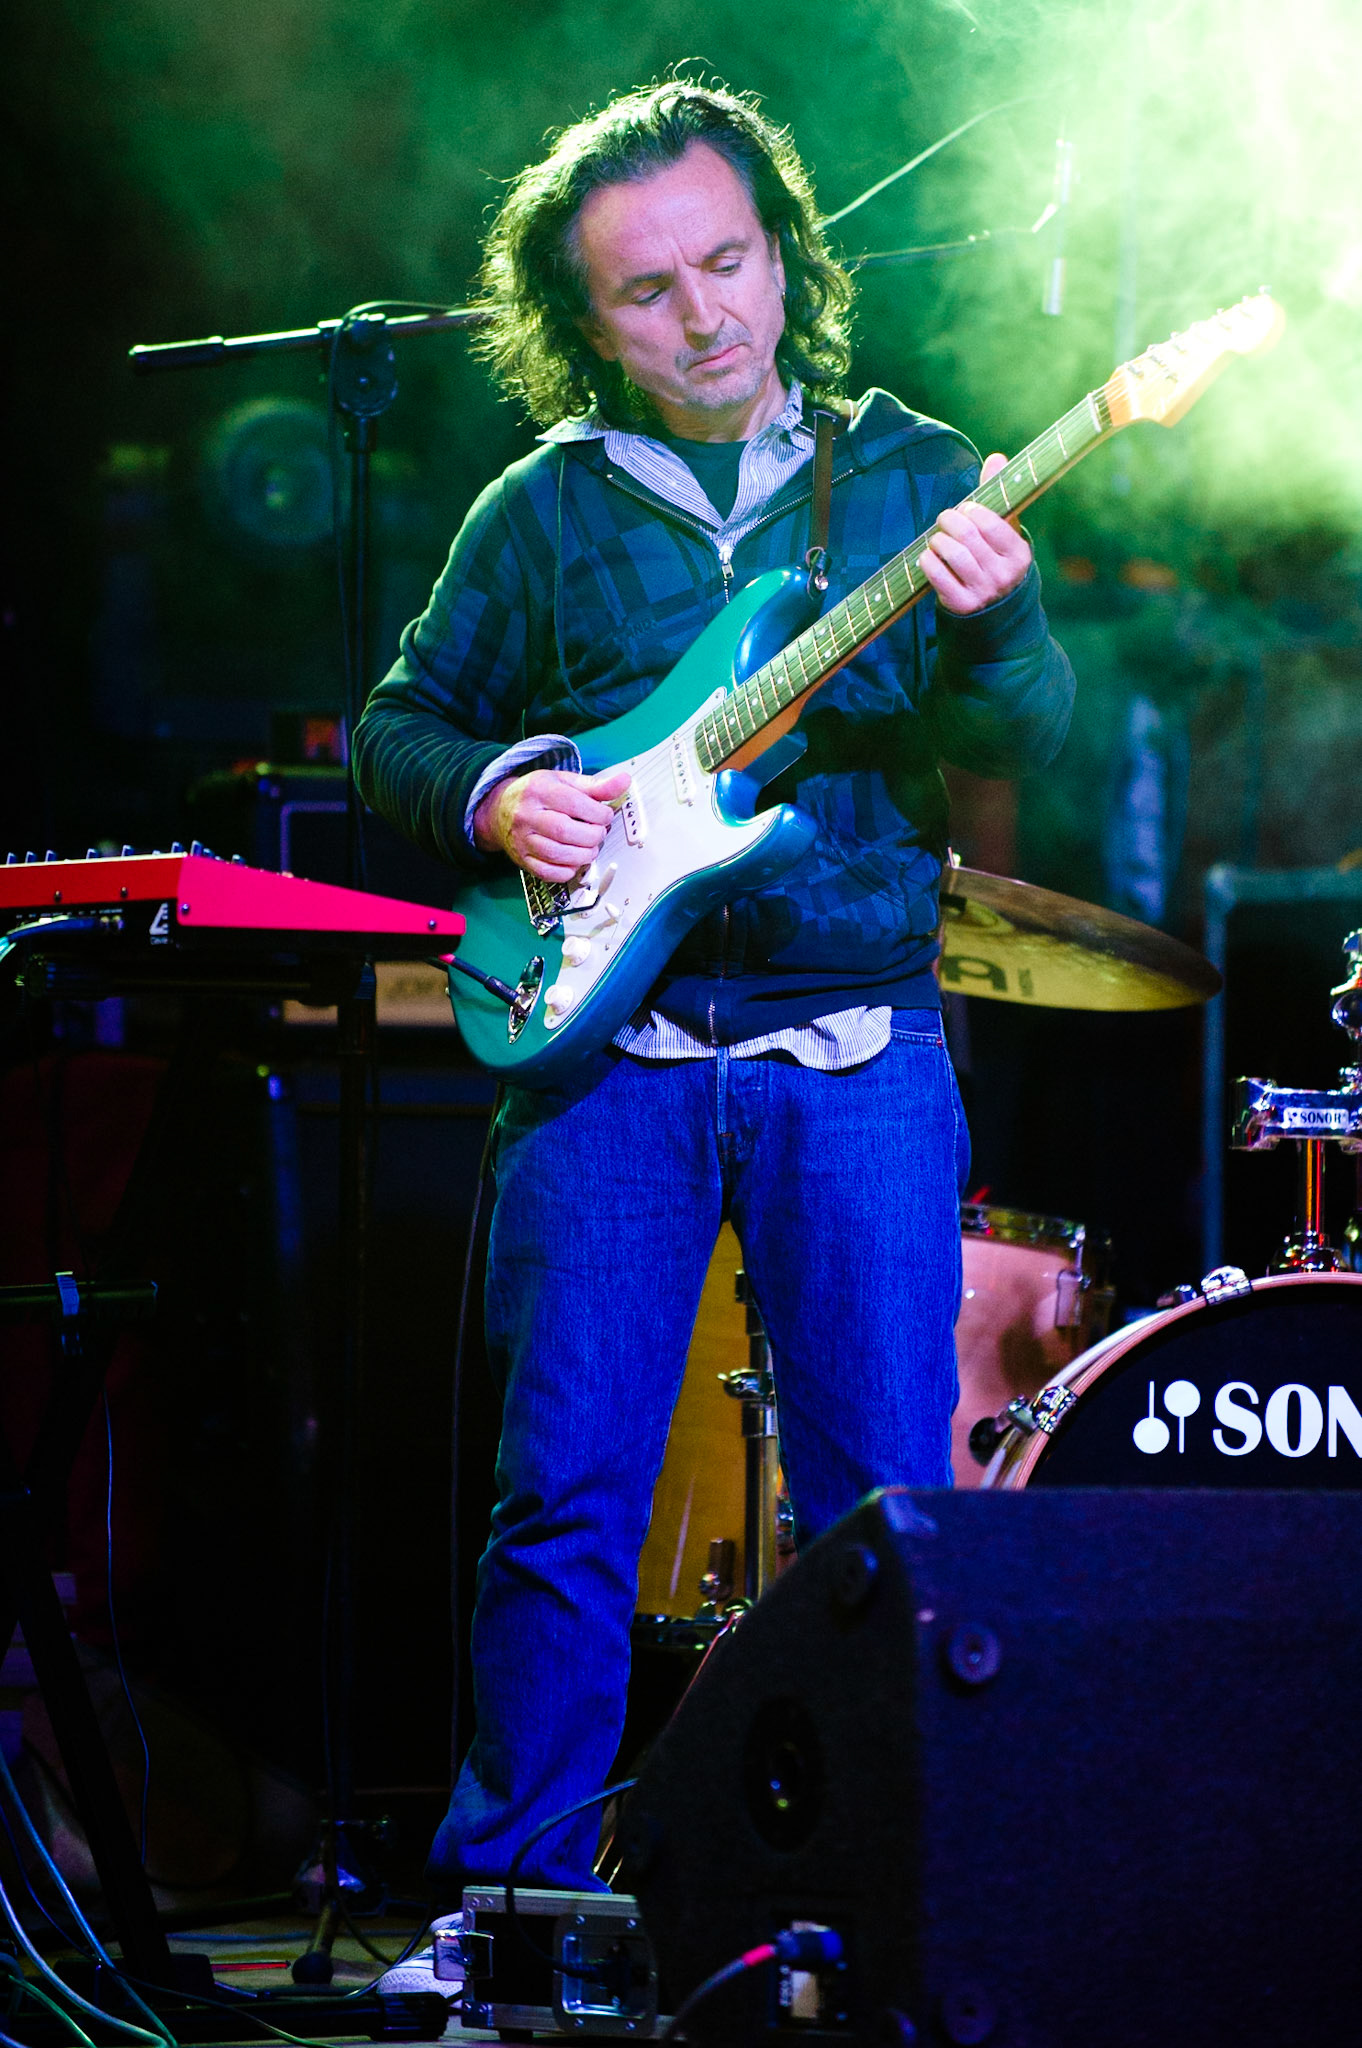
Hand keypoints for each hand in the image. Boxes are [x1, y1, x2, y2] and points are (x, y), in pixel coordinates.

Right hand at [473, 765, 630, 881]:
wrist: (499, 810)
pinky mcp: (522, 860)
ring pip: (557, 854)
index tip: (606, 816)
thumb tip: (624, 781)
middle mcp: (527, 815)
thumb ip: (594, 785)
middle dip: (592, 835)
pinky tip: (574, 861)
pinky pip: (548, 873)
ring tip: (590, 848)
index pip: (573, 803)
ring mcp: (522, 839)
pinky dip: (567, 871)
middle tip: (599, 833)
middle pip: (564, 830)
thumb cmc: (536, 795)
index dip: (597, 812)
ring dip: (583, 855)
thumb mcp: (563, 781)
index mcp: (539, 790)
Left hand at [919, 452, 1032, 614]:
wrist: (995, 614)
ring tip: (937, 538)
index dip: (972, 511)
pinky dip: (927, 560)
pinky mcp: (962, 606)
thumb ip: (999, 497)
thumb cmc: (996, 562)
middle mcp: (1003, 575)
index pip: (992, 523)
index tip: (965, 509)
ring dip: (938, 540)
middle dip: (950, 521)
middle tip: (945, 518)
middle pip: (968, 536)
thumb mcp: (1004, 534)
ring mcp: (983, 592)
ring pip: (952, 554)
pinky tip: (929, 557)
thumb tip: (997, 458)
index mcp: (1019, 555)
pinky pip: (937, 574)